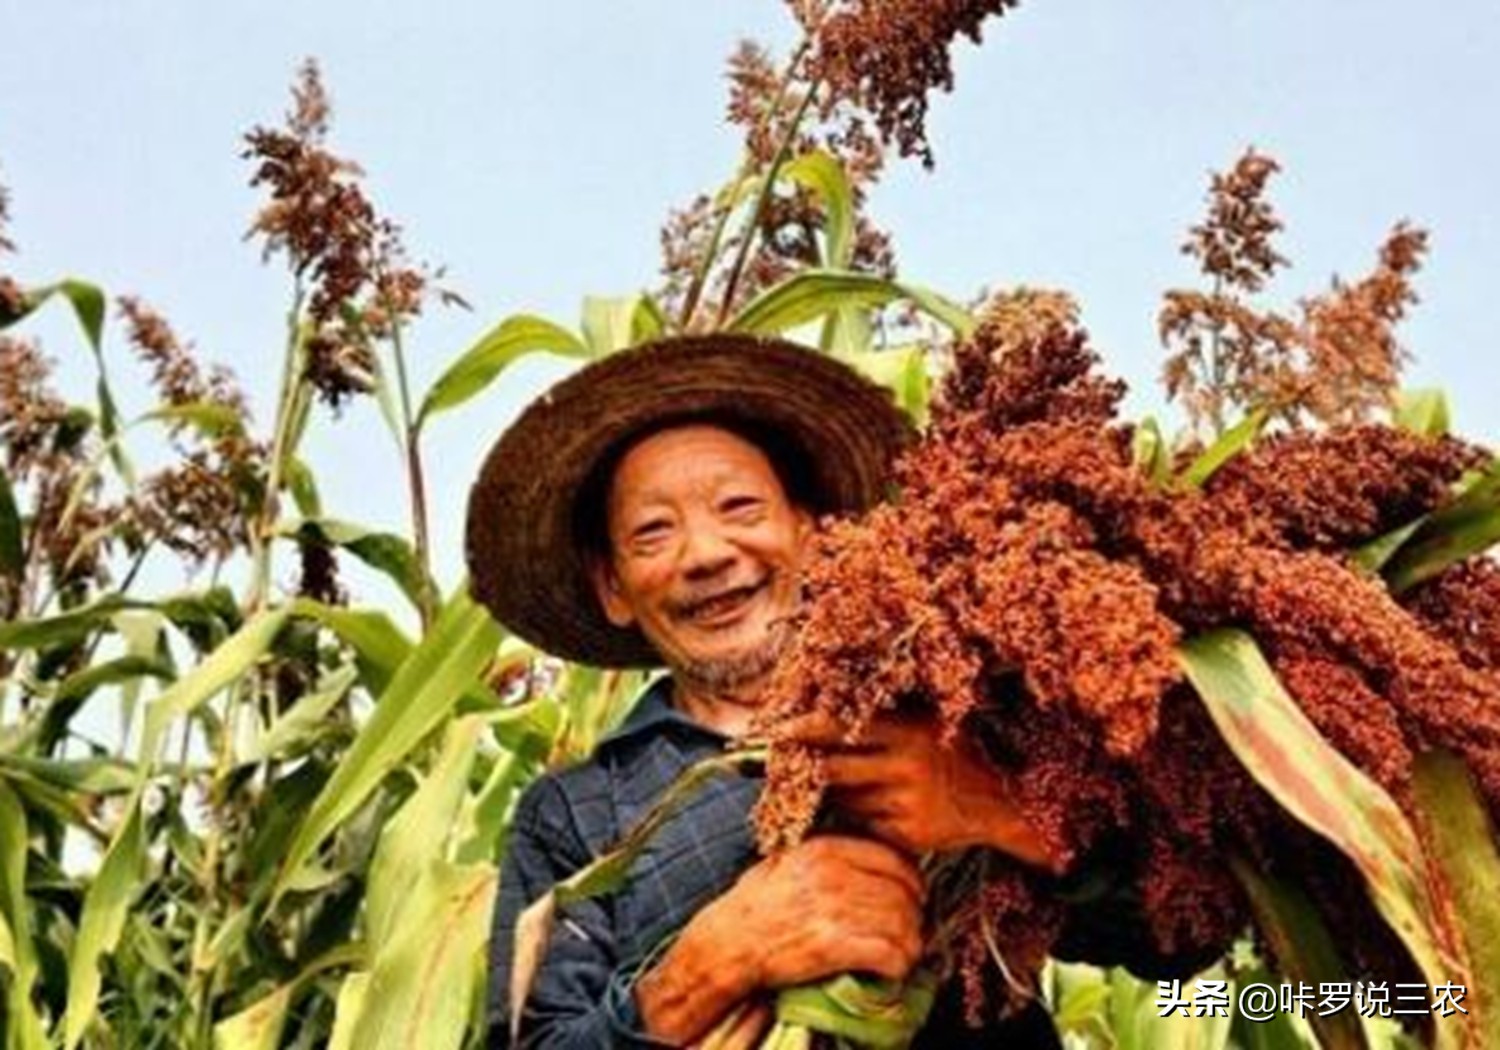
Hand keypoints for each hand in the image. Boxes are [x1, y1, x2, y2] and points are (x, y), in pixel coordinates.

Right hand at [636, 836, 923, 1042]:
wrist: (727, 943)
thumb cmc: (756, 904)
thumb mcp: (790, 860)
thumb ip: (829, 854)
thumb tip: (870, 859)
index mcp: (826, 848)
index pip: (894, 860)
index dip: (912, 882)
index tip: (914, 898)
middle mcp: (833, 874)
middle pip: (902, 895)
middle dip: (913, 918)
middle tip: (908, 933)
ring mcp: (834, 910)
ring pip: (901, 925)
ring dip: (909, 945)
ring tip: (902, 955)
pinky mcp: (832, 946)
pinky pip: (889, 953)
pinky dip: (898, 965)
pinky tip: (891, 971)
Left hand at [780, 711, 1056, 867]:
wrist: (999, 802)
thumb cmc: (951, 753)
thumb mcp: (925, 723)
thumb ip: (881, 720)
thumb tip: (817, 716)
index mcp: (908, 732)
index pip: (842, 728)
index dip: (805, 729)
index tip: (778, 730)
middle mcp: (905, 767)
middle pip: (833, 769)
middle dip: (807, 767)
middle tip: (784, 763)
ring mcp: (905, 804)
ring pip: (846, 800)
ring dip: (839, 793)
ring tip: (861, 782)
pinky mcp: (906, 835)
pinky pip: (864, 824)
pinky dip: (861, 815)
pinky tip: (882, 805)